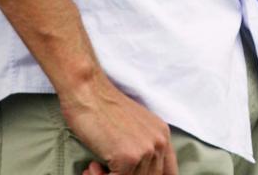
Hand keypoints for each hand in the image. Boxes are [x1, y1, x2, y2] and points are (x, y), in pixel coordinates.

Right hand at [59, 72, 177, 174]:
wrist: (88, 91)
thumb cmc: (103, 110)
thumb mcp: (135, 129)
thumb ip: (145, 151)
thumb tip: (144, 172)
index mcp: (163, 136)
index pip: (169, 173)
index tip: (131, 174)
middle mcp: (159, 143)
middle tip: (104, 171)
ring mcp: (145, 150)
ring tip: (95, 168)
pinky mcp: (128, 158)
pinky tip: (91, 167)